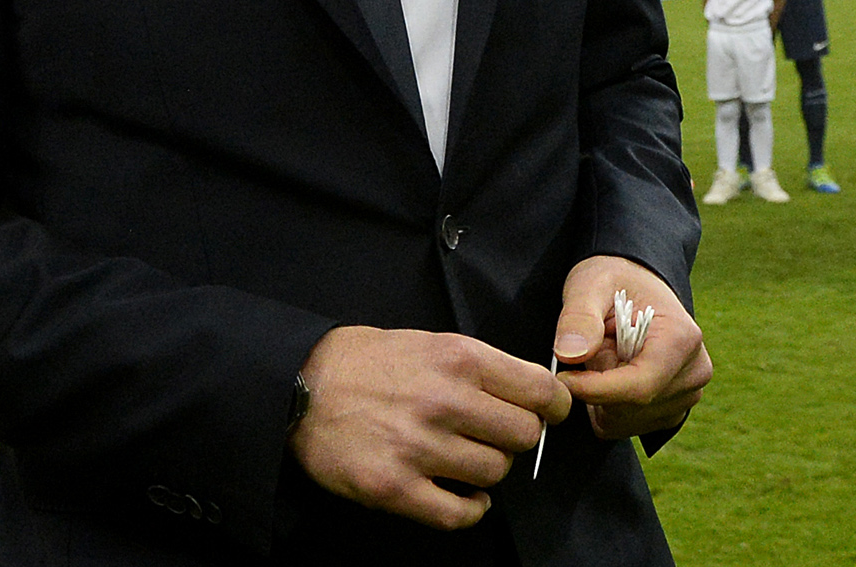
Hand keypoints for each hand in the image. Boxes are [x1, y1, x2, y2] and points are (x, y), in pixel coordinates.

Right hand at [289, 325, 568, 530]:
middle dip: (516, 438)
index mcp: (459, 359)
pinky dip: (467, 509)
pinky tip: (458, 494)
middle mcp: (445, 402)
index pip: (540, 391)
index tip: (548, 412)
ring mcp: (419, 448)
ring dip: (488, 471)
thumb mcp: (432, 342)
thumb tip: (531, 393)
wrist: (302, 386)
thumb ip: (481, 367)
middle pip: (523, 436)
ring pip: (494, 473)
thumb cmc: (368, 362)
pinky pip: (458, 514)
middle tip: (495, 436)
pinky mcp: (395, 488)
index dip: (553, 406)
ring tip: (467, 460)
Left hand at [553, 257, 708, 445]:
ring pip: (625, 422)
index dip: (594, 390)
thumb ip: (579, 317)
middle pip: (630, 408)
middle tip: (592, 349)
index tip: (563, 376)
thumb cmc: (614, 280)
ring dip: (602, 398)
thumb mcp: (590, 284)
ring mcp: (689, 394)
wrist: (636, 283)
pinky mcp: (675, 409)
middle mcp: (694, 372)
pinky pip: (627, 426)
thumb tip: (570, 354)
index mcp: (681, 340)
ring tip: (607, 357)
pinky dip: (609, 408)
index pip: (638, 388)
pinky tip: (612, 374)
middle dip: (598, 387)